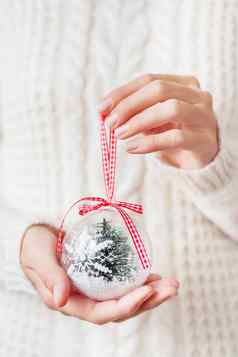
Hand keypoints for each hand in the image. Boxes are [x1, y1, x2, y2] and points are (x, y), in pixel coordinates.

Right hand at [20, 224, 178, 324]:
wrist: (37, 237)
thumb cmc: (35, 247)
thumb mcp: (38, 258)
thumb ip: (49, 276)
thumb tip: (62, 300)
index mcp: (70, 302)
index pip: (101, 313)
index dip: (125, 306)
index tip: (146, 291)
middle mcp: (86, 300)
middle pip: (120, 308)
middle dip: (148, 301)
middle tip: (171, 288)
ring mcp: (95, 289)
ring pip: (126, 297)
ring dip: (150, 293)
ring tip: (172, 284)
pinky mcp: (101, 276)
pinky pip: (124, 283)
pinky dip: (141, 280)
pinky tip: (155, 275)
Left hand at [99, 74, 218, 168]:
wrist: (201, 160)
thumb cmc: (174, 135)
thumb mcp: (152, 121)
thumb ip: (135, 113)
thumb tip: (104, 112)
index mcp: (183, 84)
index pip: (149, 80)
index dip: (122, 92)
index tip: (101, 108)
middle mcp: (197, 95)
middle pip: (159, 89)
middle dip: (129, 105)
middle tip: (109, 124)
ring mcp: (204, 116)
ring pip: (171, 109)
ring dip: (139, 121)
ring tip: (119, 135)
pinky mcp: (204, 140)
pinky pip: (175, 137)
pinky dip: (150, 142)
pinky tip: (132, 148)